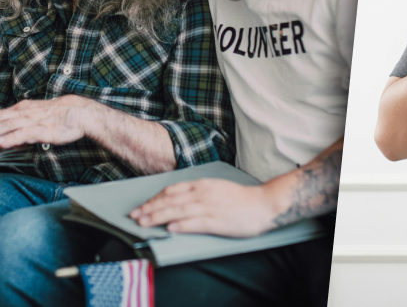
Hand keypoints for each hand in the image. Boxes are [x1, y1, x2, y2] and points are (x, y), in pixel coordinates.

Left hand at [0, 95, 93, 148]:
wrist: (81, 112)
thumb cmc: (61, 116)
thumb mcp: (38, 116)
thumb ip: (21, 125)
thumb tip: (9, 137)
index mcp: (20, 109)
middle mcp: (22, 114)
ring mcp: (30, 122)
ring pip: (4, 126)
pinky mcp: (40, 131)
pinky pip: (21, 135)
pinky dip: (9, 139)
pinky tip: (2, 143)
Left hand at [130, 178, 276, 237]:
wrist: (264, 204)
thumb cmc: (242, 199)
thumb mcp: (218, 188)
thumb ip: (199, 193)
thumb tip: (178, 200)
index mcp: (204, 185)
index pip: (172, 190)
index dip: (154, 199)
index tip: (143, 206)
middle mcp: (203, 194)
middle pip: (170, 201)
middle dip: (150, 209)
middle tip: (135, 216)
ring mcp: (209, 207)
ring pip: (177, 212)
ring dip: (158, 217)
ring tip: (144, 223)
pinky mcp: (216, 221)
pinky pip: (194, 223)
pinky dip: (180, 226)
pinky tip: (169, 229)